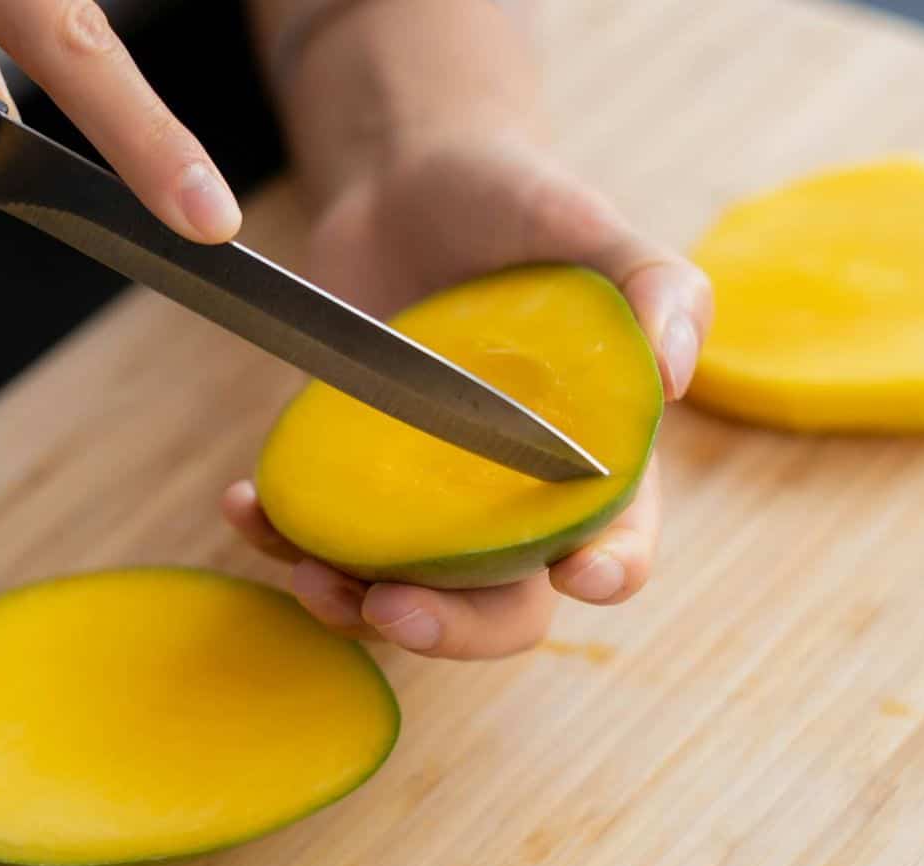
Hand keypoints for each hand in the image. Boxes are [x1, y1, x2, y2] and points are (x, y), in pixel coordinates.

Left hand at [223, 134, 711, 659]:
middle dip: (456, 628)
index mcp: (591, 461)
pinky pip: (323, 535)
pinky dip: (282, 538)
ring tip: (310, 576)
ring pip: (405, 592)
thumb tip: (677, 372)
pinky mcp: (354, 476)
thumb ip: (655, 284)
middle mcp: (510, 499)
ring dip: (357, 608)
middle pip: (503, 606)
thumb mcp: (588, 226)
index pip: (619, 540)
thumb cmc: (515, 205)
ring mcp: (426, 498)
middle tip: (398, 607)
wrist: (407, 181)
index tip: (582, 574)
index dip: (610, 570)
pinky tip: (245, 507)